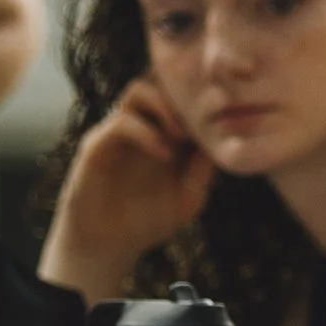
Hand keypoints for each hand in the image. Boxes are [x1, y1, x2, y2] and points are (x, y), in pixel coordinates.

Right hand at [51, 79, 216, 277]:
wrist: (108, 246)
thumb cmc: (147, 222)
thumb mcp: (188, 199)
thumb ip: (204, 170)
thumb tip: (221, 141)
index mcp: (165, 132)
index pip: (181, 95)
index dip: (203, 96)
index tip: (227, 110)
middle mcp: (142, 125)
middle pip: (159, 79)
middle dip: (184, 92)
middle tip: (204, 118)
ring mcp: (118, 131)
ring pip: (139, 89)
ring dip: (165, 106)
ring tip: (182, 136)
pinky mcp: (98, 144)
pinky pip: (122, 121)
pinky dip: (147, 133)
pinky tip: (164, 154)